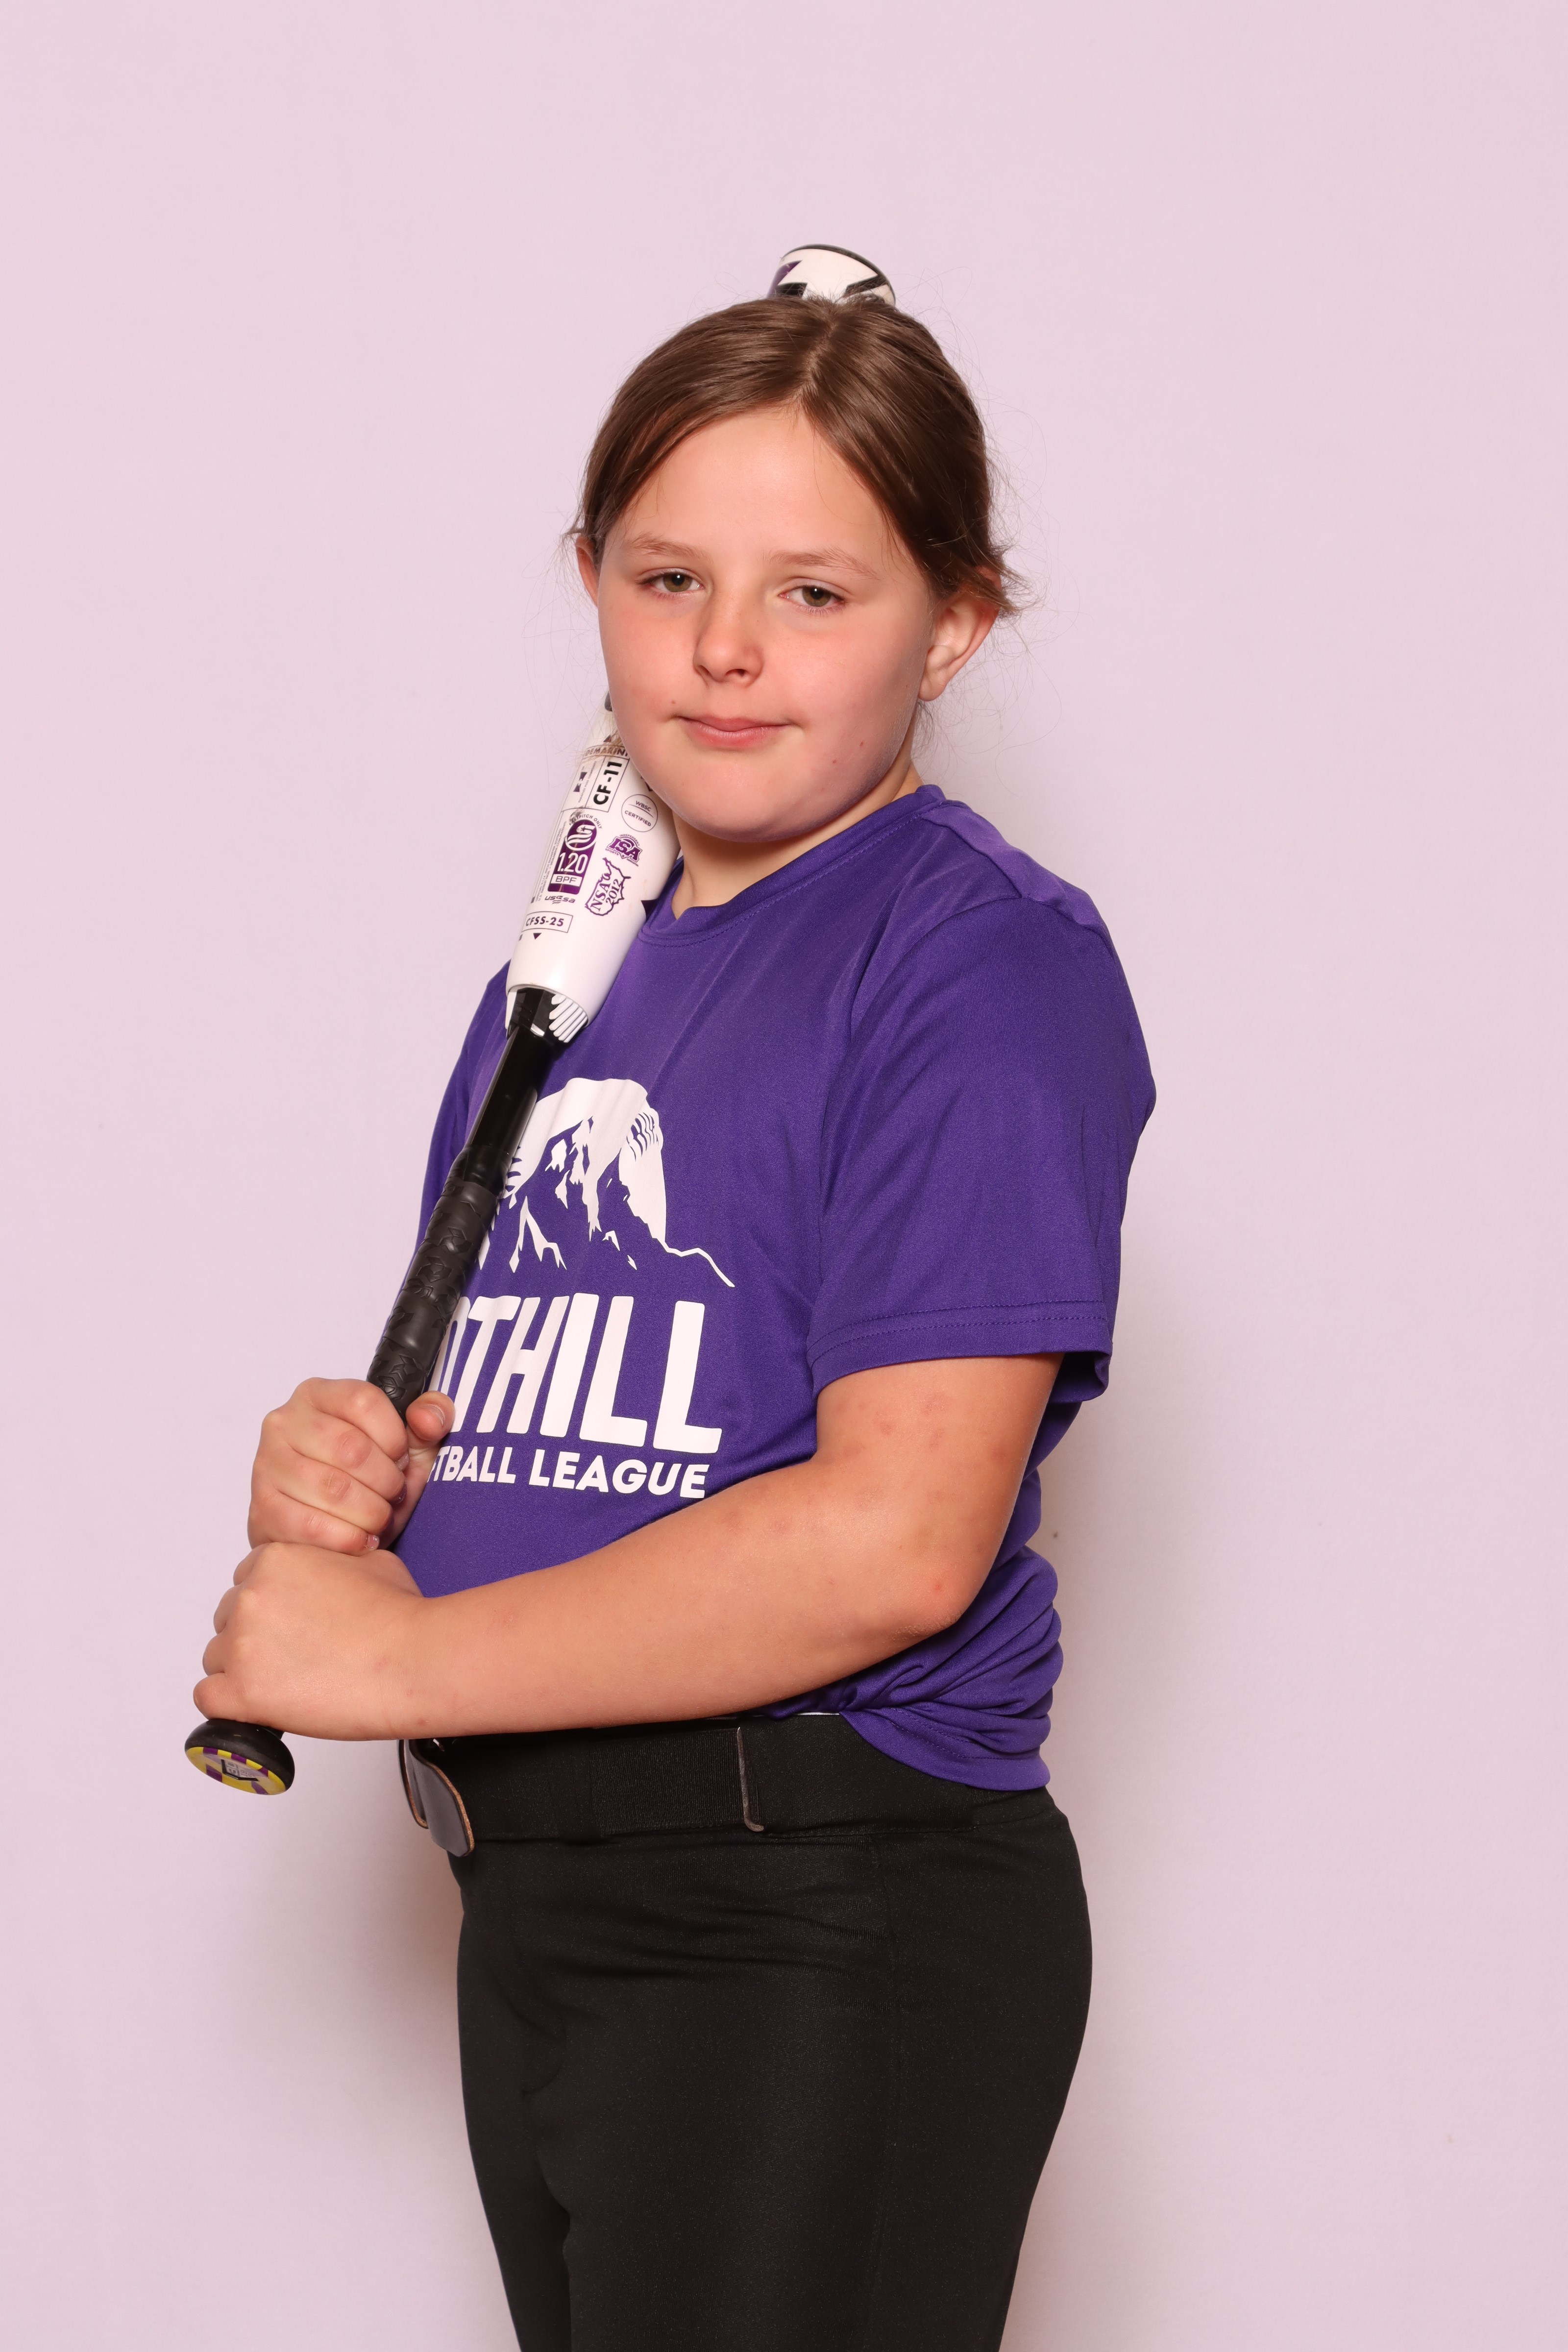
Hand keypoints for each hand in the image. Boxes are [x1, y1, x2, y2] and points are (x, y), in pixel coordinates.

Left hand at [195, 1541, 429, 1738]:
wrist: (412, 1660)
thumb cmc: (399, 1617)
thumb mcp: (369, 1561)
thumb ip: (330, 1563)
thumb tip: (327, 1578)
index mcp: (275, 1560)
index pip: (246, 1584)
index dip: (271, 1608)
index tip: (291, 1627)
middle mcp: (251, 1597)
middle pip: (228, 1620)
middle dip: (256, 1638)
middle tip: (294, 1657)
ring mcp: (243, 1644)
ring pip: (216, 1659)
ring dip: (244, 1671)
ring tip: (288, 1684)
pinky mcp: (242, 1691)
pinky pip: (208, 1698)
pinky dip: (231, 1705)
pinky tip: (261, 1706)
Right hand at [248, 1379, 451, 1553]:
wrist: (326, 1529)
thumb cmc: (367, 1481)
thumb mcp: (407, 1446)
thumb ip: (428, 1420)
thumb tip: (430, 1418)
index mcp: (318, 1394)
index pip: (363, 1400)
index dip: (394, 1436)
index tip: (402, 1458)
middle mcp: (284, 1422)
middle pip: (350, 1447)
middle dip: (386, 1480)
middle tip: (394, 1495)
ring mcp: (268, 1465)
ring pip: (332, 1488)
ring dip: (370, 1512)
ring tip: (380, 1517)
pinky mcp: (262, 1508)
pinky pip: (310, 1525)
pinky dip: (347, 1538)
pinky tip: (363, 1540)